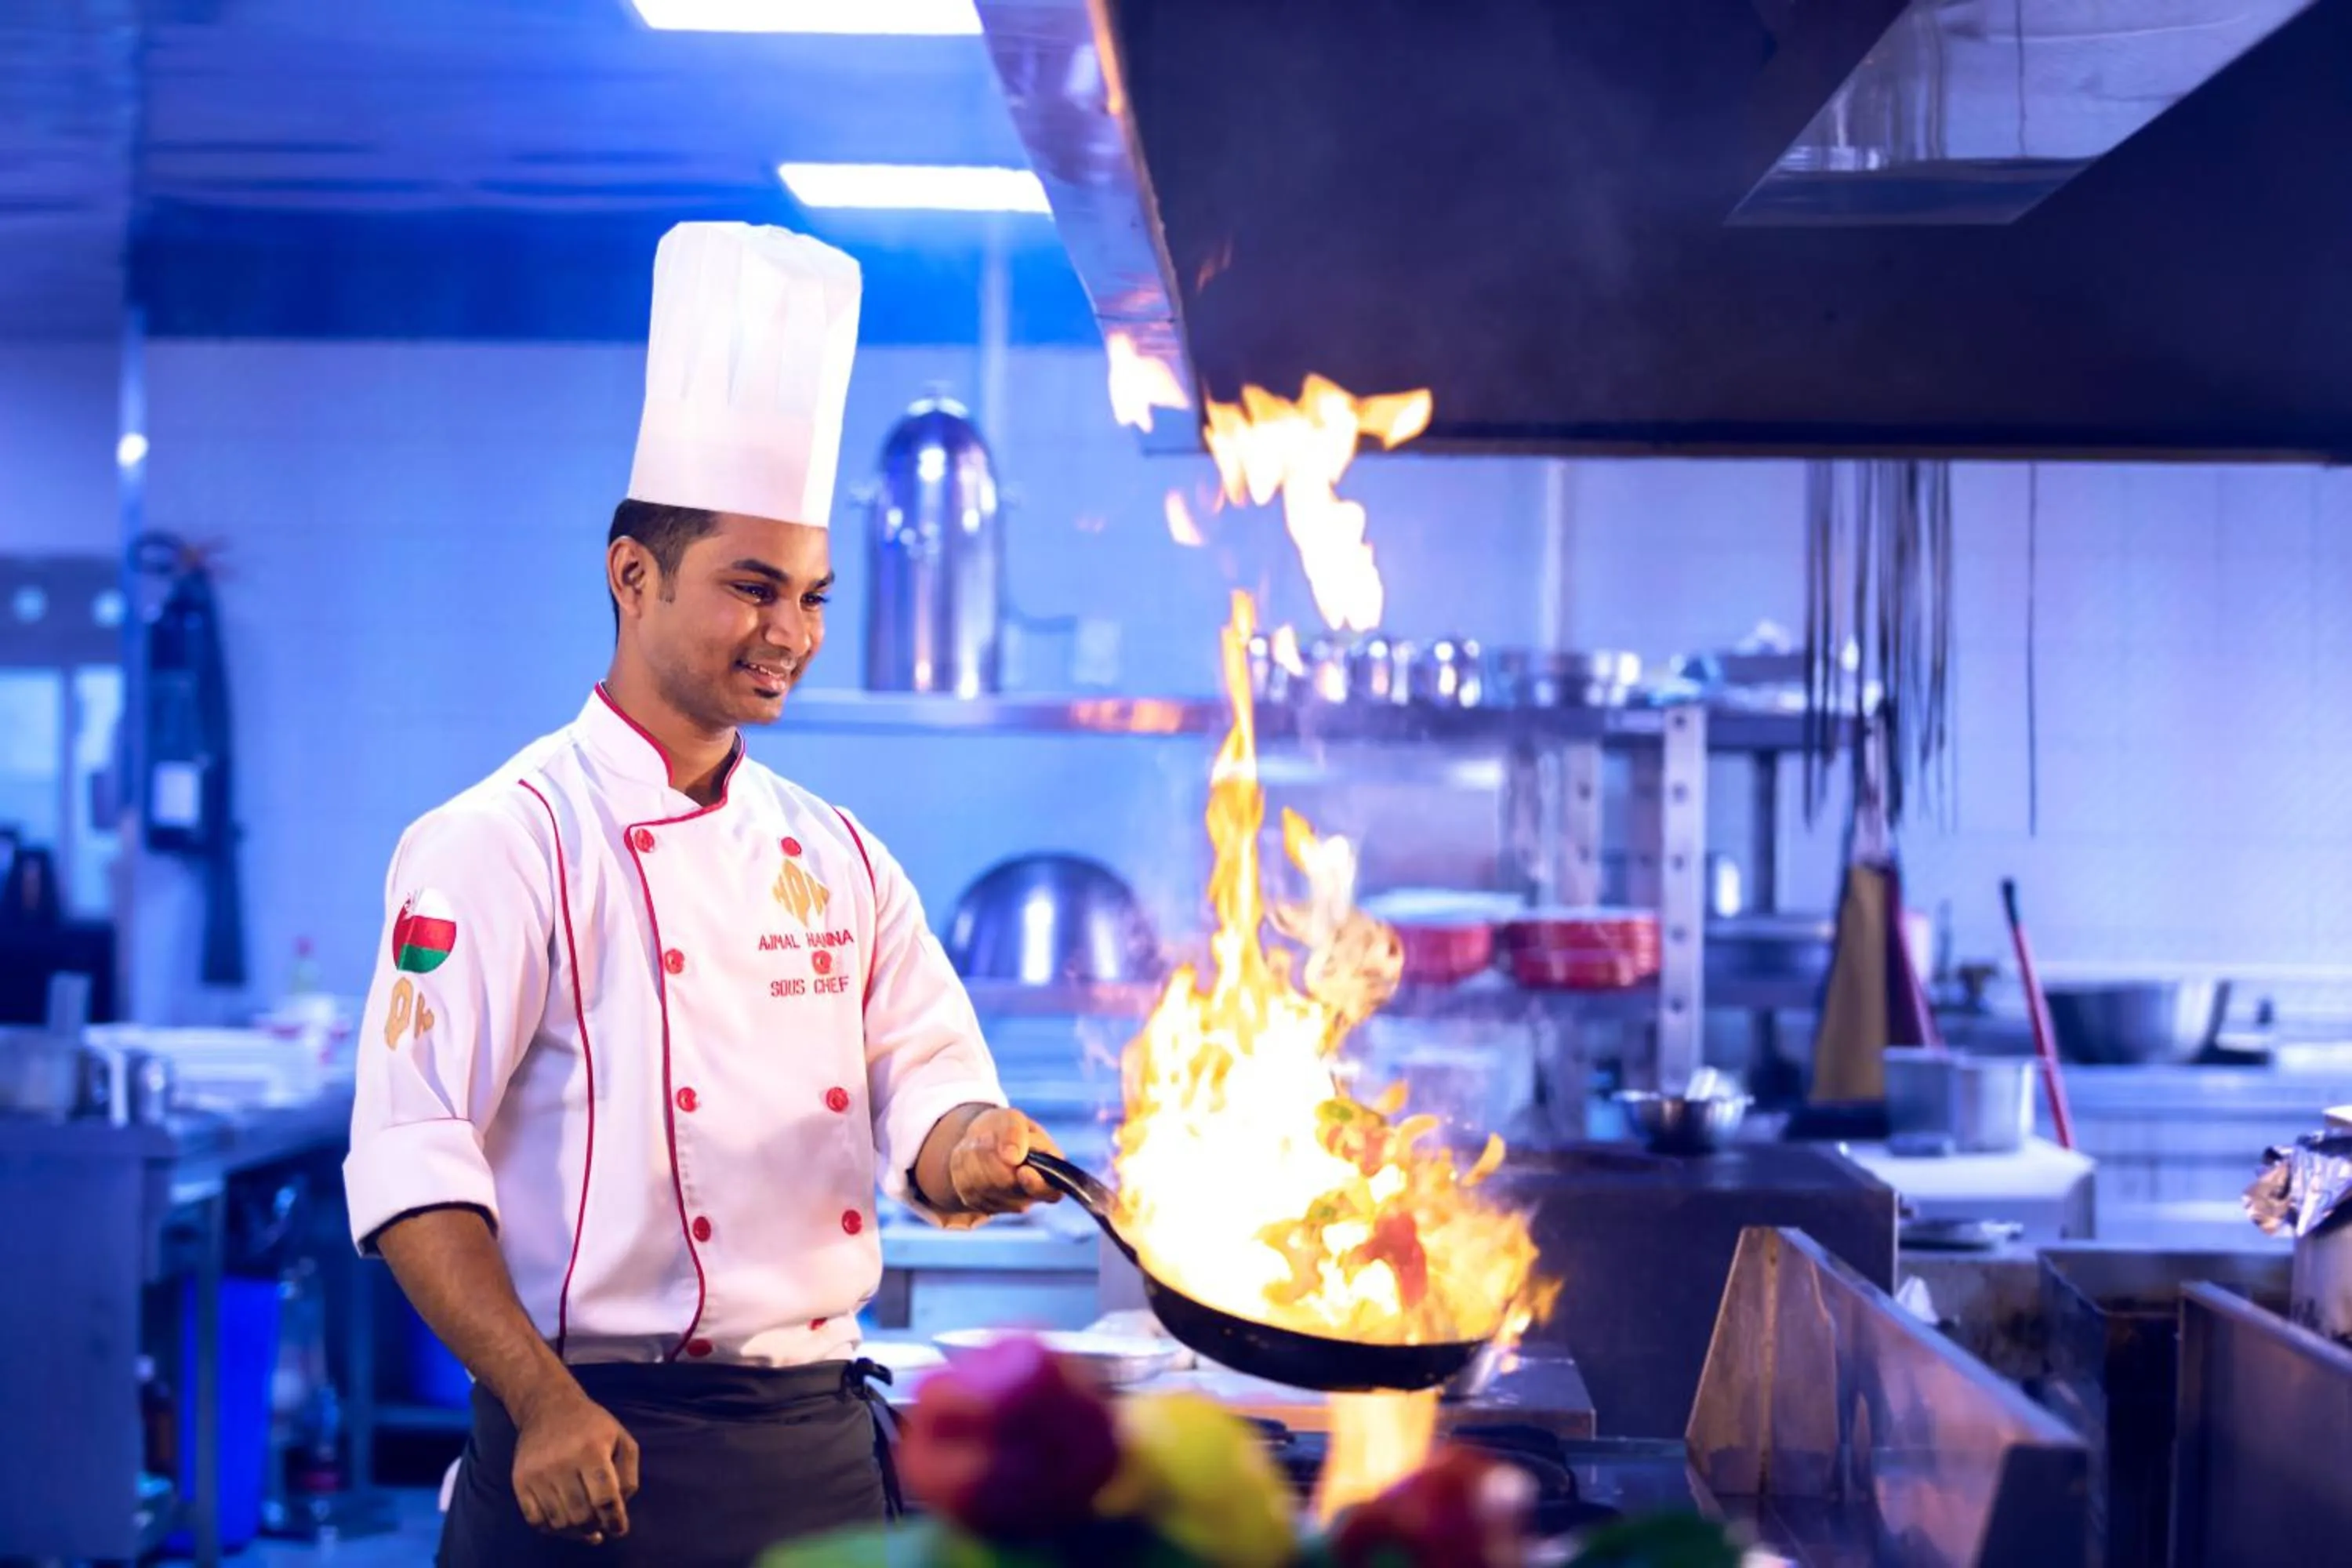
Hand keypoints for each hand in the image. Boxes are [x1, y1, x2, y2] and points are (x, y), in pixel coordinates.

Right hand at [511, 1386, 639, 1542]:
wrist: (548, 1407)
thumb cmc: (592, 1426)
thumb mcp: (621, 1439)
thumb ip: (628, 1474)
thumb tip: (619, 1508)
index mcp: (591, 1450)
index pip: (604, 1497)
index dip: (614, 1520)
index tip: (619, 1529)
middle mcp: (562, 1463)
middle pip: (582, 1515)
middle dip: (596, 1524)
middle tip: (600, 1521)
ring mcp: (538, 1474)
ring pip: (559, 1522)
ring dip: (575, 1530)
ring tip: (584, 1522)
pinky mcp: (520, 1482)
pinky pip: (536, 1521)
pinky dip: (552, 1528)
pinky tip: (563, 1520)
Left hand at [947, 1108, 1062, 1214]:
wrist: (984, 1136)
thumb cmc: (1007, 1127)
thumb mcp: (1012, 1120)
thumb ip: (1016, 1133)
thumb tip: (1013, 1157)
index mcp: (1051, 1173)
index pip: (1050, 1191)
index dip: (1036, 1184)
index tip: (1023, 1171)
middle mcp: (1030, 1195)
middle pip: (1008, 1187)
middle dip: (991, 1158)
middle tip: (986, 1137)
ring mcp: (1005, 1203)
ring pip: (983, 1188)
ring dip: (974, 1159)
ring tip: (977, 1142)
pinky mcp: (982, 1204)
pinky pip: (966, 1190)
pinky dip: (962, 1167)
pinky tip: (968, 1155)